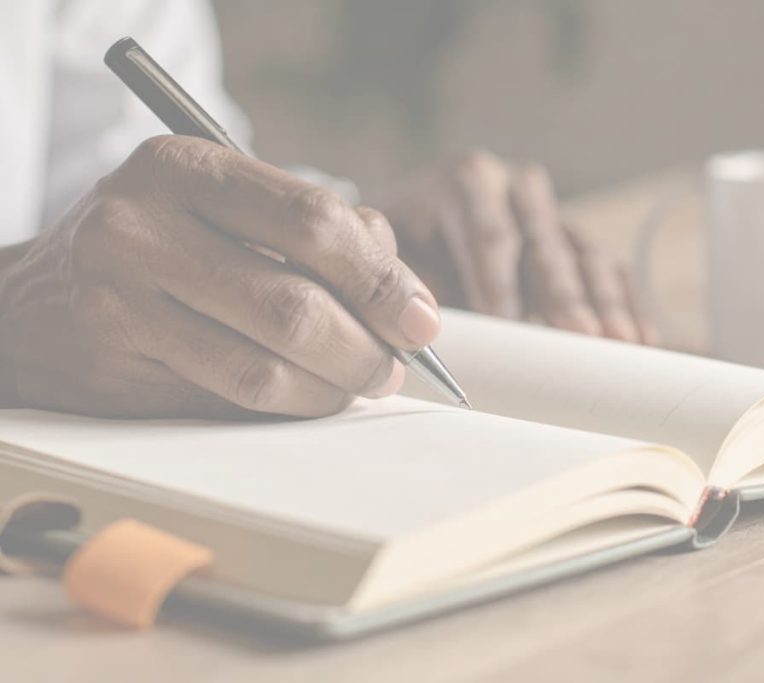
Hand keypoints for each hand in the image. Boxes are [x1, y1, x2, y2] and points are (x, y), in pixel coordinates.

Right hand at [0, 136, 440, 418]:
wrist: (31, 304)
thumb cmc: (156, 246)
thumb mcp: (221, 205)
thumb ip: (312, 231)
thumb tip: (403, 291)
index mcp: (182, 167)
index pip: (312, 220)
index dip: (382, 278)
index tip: (422, 318)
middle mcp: (141, 227)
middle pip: (295, 304)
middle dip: (366, 347)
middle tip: (394, 366)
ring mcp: (120, 301)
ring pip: (265, 367)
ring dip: (333, 387)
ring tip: (360, 383)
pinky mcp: (114, 369)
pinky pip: (230, 403)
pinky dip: (289, 406)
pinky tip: (310, 397)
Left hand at [377, 149, 657, 343]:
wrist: (417, 228)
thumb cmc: (404, 248)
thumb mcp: (394, 255)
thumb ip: (406, 283)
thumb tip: (422, 328)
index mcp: (466, 181)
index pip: (488, 234)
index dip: (499, 284)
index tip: (507, 329)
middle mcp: (516, 187)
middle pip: (544, 242)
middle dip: (563, 294)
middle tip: (581, 335)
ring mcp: (551, 213)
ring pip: (585, 254)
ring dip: (606, 301)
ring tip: (621, 342)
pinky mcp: (575, 240)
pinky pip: (609, 269)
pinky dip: (626, 304)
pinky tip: (642, 337)